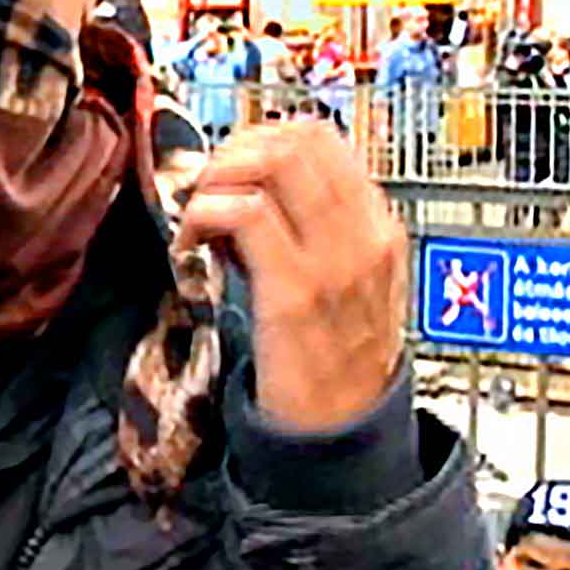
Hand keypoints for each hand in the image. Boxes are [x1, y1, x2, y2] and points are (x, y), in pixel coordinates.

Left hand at [175, 122, 405, 430]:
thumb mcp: (341, 281)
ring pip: (274, 161)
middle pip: (296, 138)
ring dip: (219, 177)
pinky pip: (244, 213)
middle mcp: (365, 233)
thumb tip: (248, 184)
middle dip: (236, 150)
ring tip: (200, 218)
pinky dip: (203, 214)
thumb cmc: (331, 360)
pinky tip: (191, 245)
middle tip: (208, 188)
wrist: (343, 433)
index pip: (321, 136)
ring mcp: (334, 260)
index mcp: (379, 226)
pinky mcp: (296, 290)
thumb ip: (310, 230)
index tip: (231, 170)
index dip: (262, 138)